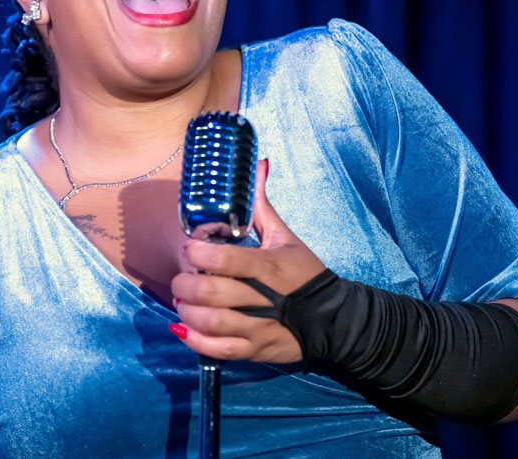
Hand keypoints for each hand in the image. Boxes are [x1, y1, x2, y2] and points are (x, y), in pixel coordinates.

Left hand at [170, 159, 326, 362]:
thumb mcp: (287, 237)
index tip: (190, 246)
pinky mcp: (255, 351)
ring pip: (211, 323)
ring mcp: (258, 328)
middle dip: (186, 283)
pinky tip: (184, 328)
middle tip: (182, 277)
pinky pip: (219, 350)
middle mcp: (262, 298)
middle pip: (211, 293)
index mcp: (268, 266)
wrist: (334, 319)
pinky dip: (195, 341)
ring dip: (188, 311)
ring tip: (183, 300)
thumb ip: (263, 206)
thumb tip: (259, 165)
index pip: (226, 259)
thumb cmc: (306, 274)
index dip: (199, 252)